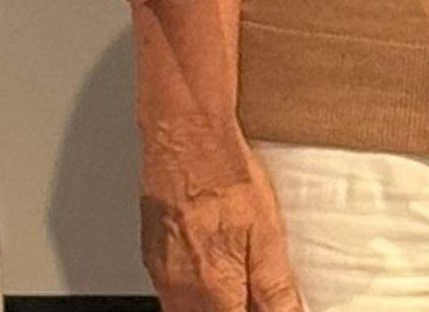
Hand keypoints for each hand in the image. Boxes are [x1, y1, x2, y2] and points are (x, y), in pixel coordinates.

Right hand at [144, 140, 302, 311]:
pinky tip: (212, 264)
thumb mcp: (267, 233)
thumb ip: (275, 287)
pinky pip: (172, 291)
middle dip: (234, 308)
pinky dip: (195, 290)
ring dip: (214, 304)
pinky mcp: (153, 257)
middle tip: (251, 290)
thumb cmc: (225, 173)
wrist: (185, 134)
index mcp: (214, 289)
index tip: (265, 302)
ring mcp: (163, 275)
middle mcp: (181, 290)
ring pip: (188, 311)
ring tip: (234, 276)